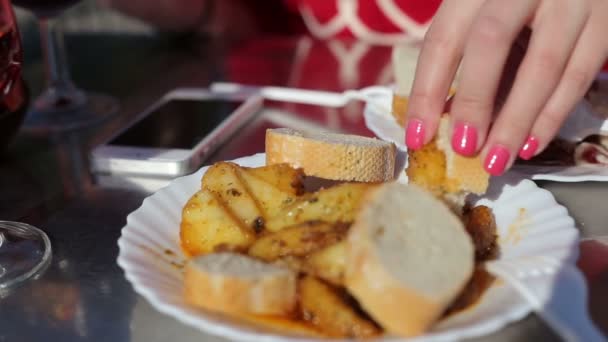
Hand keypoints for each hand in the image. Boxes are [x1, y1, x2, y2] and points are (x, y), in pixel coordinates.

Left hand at [405, 0, 607, 174]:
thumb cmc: (513, 3)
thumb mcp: (482, 16)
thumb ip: (465, 58)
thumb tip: (441, 119)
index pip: (443, 38)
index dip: (427, 90)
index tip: (417, 137)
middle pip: (490, 42)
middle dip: (474, 101)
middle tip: (463, 149)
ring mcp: (569, 1)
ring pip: (543, 66)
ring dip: (516, 122)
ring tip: (495, 161)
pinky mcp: (604, 22)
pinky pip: (579, 75)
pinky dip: (553, 116)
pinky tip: (530, 145)